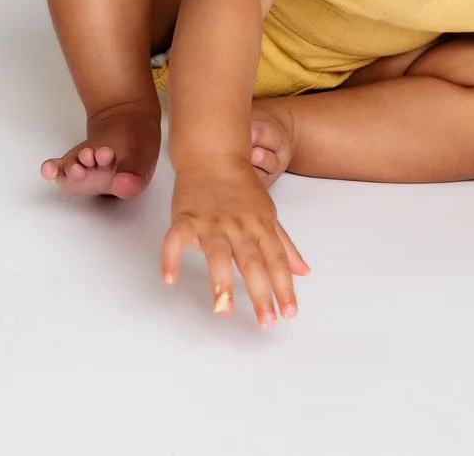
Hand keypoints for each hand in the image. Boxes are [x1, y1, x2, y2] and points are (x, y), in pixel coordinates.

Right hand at [160, 163, 309, 325]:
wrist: (213, 152)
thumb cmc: (241, 186)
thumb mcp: (268, 213)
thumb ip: (284, 245)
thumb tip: (304, 271)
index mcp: (260, 225)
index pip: (276, 260)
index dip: (284, 286)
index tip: (289, 312)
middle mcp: (238, 225)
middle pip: (252, 261)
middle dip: (260, 293)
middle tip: (265, 321)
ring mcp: (210, 222)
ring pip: (216, 253)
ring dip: (220, 281)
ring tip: (222, 310)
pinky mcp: (185, 218)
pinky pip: (175, 239)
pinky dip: (170, 258)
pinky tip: (170, 279)